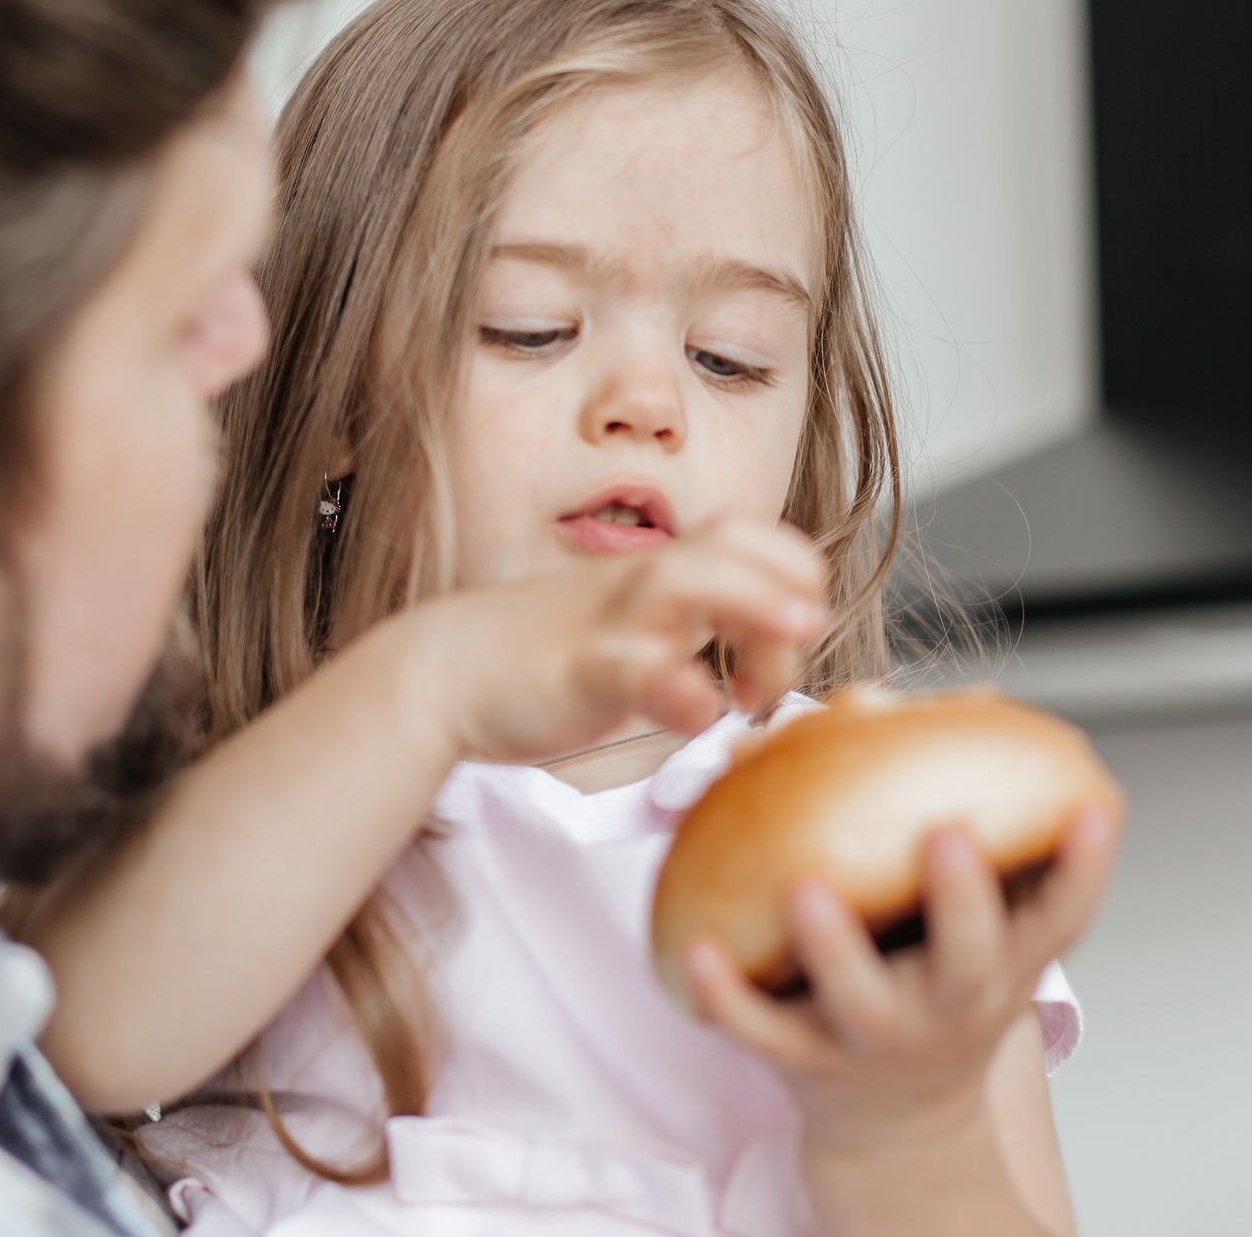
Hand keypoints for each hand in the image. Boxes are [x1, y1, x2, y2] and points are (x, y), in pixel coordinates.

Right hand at [358, 514, 827, 767]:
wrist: (448, 668)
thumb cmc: (548, 654)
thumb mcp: (636, 626)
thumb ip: (695, 625)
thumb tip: (766, 655)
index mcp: (664, 571)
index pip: (755, 536)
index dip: (795, 574)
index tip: (794, 638)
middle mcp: (646, 583)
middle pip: (738, 544)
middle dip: (792, 582)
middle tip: (803, 641)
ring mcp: (614, 622)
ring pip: (690, 584)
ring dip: (753, 608)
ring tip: (787, 651)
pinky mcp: (581, 669)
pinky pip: (635, 667)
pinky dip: (678, 688)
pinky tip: (698, 717)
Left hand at [684, 808, 1121, 1160]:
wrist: (899, 1121)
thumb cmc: (941, 981)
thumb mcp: (989, 925)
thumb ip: (986, 831)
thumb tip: (977, 702)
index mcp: (1004, 964)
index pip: (1062, 918)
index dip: (1086, 867)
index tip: (1095, 810)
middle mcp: (951, 1004)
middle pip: (968, 959)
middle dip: (962, 900)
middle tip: (948, 834)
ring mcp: (876, 1035)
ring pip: (859, 996)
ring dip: (834, 945)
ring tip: (807, 889)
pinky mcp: (806, 1059)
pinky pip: (761, 1030)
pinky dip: (728, 997)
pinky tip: (699, 950)